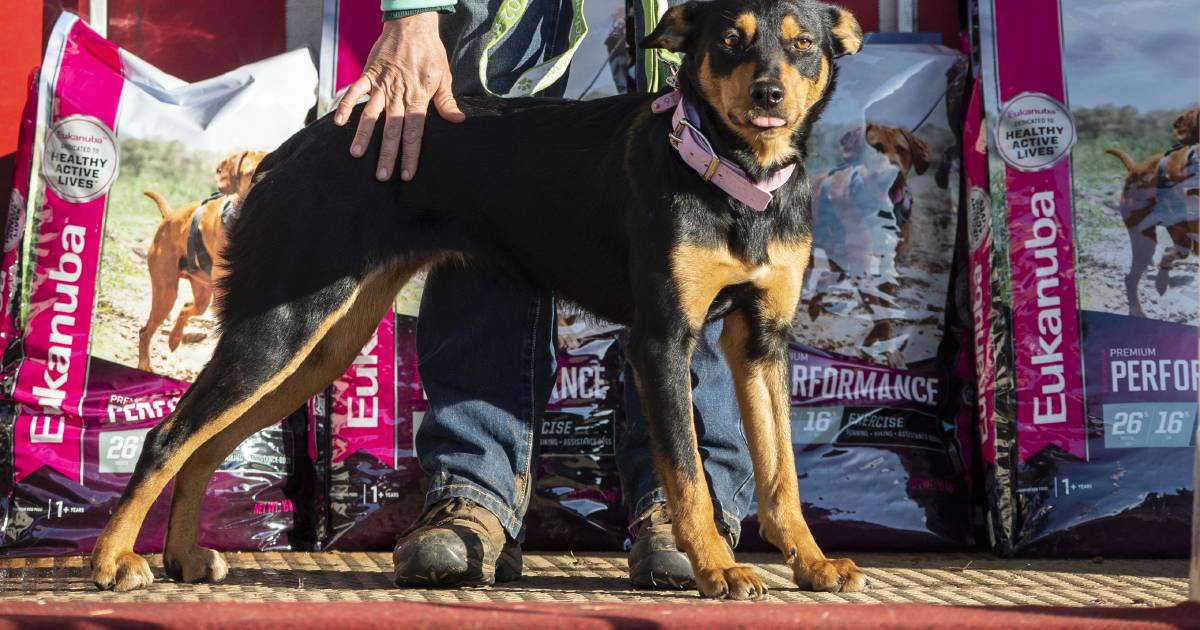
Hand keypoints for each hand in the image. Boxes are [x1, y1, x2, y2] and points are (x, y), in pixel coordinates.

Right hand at [334, 13, 464, 180]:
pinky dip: (346, 105)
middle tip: (382, 175)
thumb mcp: (444, 76)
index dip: (410, 154)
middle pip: (392, 130)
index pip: (414, 132)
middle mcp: (399, 94)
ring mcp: (382, 84)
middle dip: (387, 154)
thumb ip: (446, 101)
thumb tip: (457, 120)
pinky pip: (355, 91)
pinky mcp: (369, 74)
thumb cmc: (430, 52)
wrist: (412, 25)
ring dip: (364, 135)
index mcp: (418, 97)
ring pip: (371, 114)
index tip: (406, 174)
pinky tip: (339, 122)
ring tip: (357, 154)